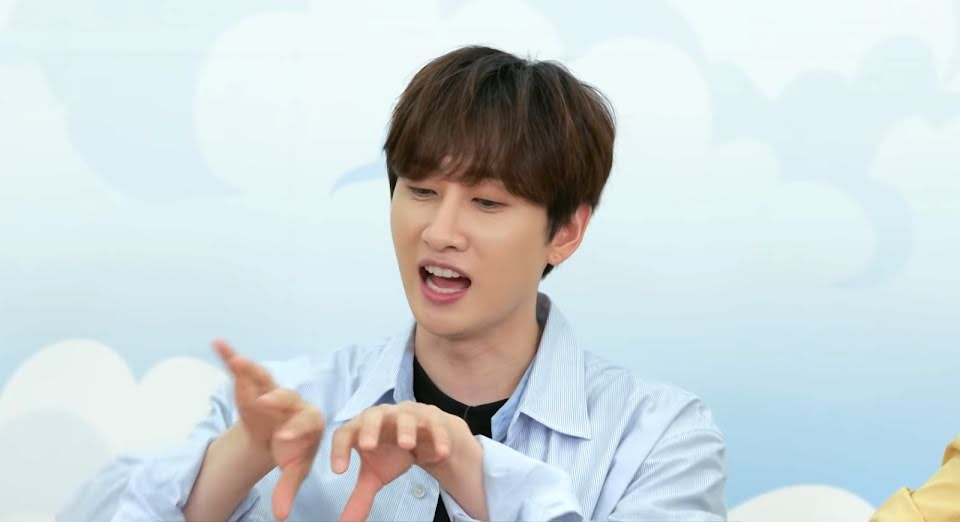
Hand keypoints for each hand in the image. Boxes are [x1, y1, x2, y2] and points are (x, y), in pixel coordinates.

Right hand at [214, 340, 324, 520]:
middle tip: (265, 401)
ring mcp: (272, 390)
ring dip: (251, 370)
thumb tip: (282, 517)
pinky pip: (243, 370)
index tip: (283, 440)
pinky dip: (230, 356)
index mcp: (309, 421)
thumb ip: (288, 491)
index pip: (306, 423)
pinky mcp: (254, 385)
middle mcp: (293, 401)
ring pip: (265, 379)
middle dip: (277, 398)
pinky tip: (218, 344)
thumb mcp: (293, 470)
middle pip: (287, 397)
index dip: (295, 430)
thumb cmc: (292, 451)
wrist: (279, 435)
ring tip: (237, 361)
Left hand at [330, 401, 479, 521]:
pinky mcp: (430, 417)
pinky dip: (437, 437)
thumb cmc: (391, 453)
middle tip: (367, 445)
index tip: (339, 471)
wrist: (425, 438)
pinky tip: (440, 452)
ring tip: (407, 445)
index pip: (344, 433)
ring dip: (405, 430)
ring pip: (404, 417)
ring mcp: (407, 414)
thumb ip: (360, 496)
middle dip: (369, 429)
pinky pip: (433, 424)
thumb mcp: (375, 475)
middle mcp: (382, 416)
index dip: (339, 449)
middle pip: (372, 416)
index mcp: (361, 428)